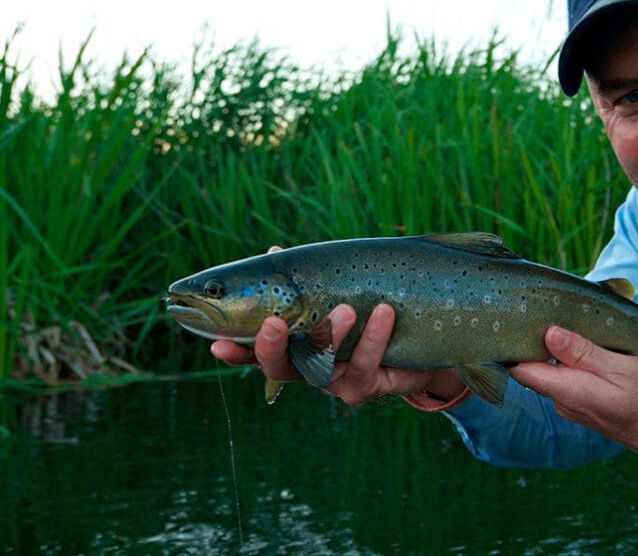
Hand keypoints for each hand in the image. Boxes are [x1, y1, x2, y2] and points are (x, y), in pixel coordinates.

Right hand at [212, 303, 464, 406]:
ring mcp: (337, 382)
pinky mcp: (367, 387)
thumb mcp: (336, 295)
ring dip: (331, 336)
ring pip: (323, 367)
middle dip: (271, 348)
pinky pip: (366, 363)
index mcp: (295, 348)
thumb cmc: (368, 318)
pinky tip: (383, 312)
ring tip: (344, 309)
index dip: (235, 350)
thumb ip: (303, 282)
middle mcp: (310, 370)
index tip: (215, 341)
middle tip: (272, 322)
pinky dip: (373, 336)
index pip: (256, 352)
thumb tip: (271, 252)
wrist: (420, 347)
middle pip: (280, 368)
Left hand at [509, 326, 637, 476]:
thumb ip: (584, 353)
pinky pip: (568, 380)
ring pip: (553, 373)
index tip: (515, 318)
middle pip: (534, 368)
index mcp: (569, 391)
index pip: (521, 369)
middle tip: (543, 309)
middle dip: (535, 341)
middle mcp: (564, 402)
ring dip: (556, 350)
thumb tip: (549, 334)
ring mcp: (574, 406)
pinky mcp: (587, 406)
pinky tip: (584, 344)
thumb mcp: (622, 368)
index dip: (512, 344)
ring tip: (566, 320)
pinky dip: (571, 362)